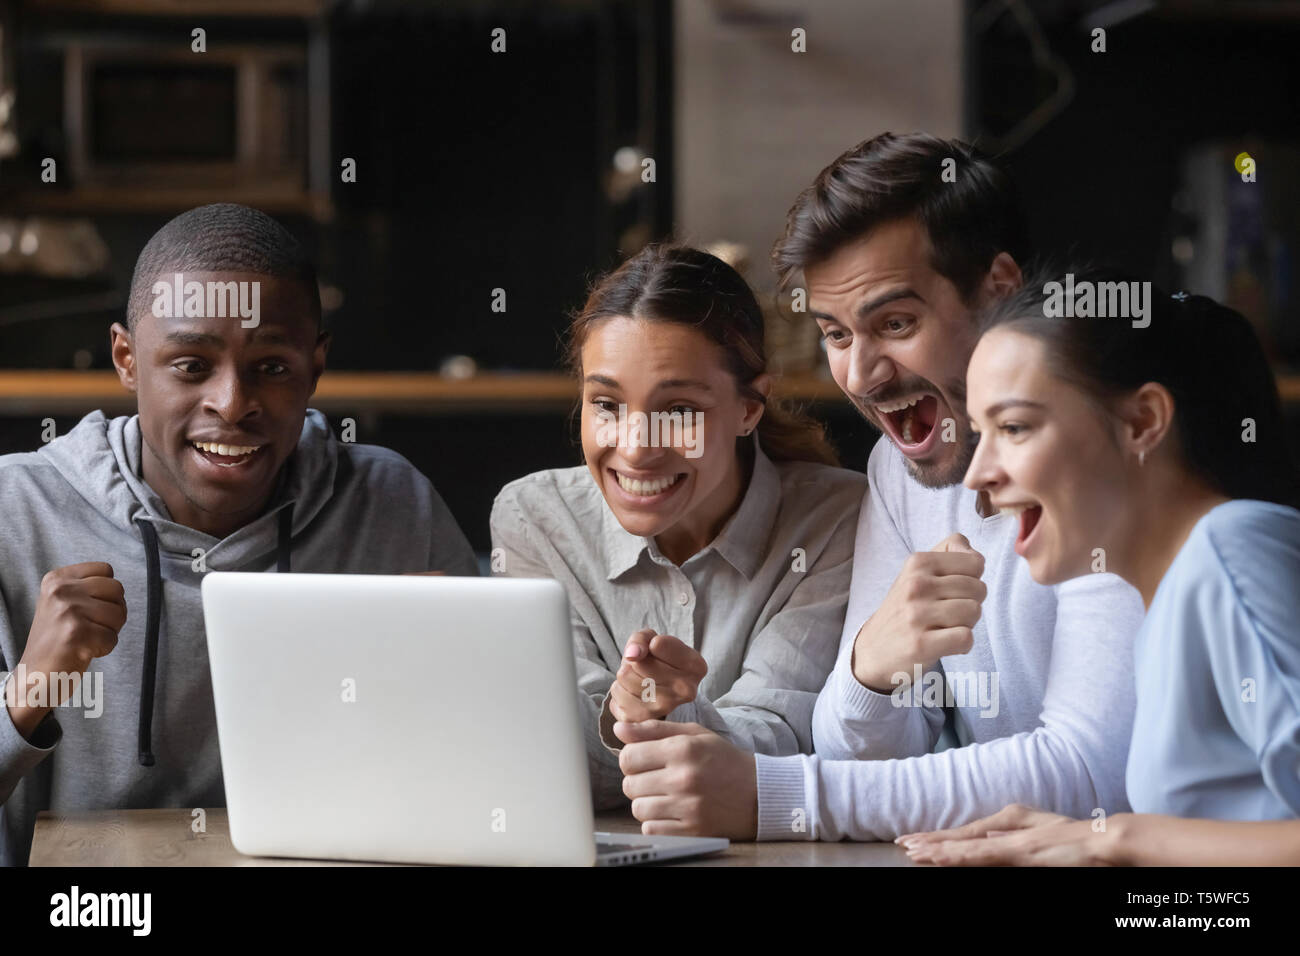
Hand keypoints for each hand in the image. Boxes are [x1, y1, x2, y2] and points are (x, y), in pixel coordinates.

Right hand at [6, 562, 125, 739]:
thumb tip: (118, 585)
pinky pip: (113, 638)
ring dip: (109, 631)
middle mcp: (60, 590)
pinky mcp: (76, 634)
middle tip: (90, 627)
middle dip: (113, 611)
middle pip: (117, 589)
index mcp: (56, 579)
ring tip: (84, 639)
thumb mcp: (62, 603)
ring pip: (119, 614)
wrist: (33, 677)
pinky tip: (82, 652)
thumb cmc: (56, 641)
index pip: (106, 569)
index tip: (88, 609)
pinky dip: (103, 649)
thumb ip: (86, 588)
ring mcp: (68, 611)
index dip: (107, 592)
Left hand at [608, 629, 706, 721]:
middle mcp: (686, 691)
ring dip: (625, 675)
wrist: (657, 693)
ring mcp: (665, 709)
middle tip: (645, 668)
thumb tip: (632, 655)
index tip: (657, 651)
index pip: (657, 645)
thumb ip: (643, 639)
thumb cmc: (657, 662)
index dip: (650, 644)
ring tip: (639, 680)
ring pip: (624, 677)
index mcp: (696, 667)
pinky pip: (616, 694)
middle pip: (638, 663)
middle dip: (634, 661)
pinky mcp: (643, 720)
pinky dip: (620, 691)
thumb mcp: (654, 640)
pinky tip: (634, 695)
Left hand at [616, 720, 756, 839]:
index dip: (630, 759)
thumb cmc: (724, 760)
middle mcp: (684, 778)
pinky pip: (650, 829)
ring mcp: (688, 807)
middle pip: (630, 784)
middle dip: (637, 781)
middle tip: (655, 779)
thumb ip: (655, 730)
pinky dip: (655, 823)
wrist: (759, 794)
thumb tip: (619, 729)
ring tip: (663, 796)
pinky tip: (670, 812)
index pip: (629, 756)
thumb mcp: (694, 735)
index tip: (641, 761)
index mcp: (683, 749)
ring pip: (638, 808)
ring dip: (645, 803)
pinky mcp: (692, 830)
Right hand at [851, 532, 985, 691]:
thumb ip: (949, 551)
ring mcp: (916, 614)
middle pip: (978, 588)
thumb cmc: (905, 608)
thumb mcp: (918, 571)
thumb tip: (974, 553)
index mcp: (918, 563)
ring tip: (945, 628)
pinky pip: (966, 638)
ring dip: (967, 624)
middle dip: (971, 603)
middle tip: (948, 613)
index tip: (953, 591)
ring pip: (974, 611)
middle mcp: (916, 585)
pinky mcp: (920, 644)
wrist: (873, 649)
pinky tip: (946, 644)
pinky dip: (963, 645)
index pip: (975, 562)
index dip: (973, 579)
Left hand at [898, 804, 1121, 865]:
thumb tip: (986, 838)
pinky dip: (958, 856)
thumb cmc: (1076, 841)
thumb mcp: (1036, 835)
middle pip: (961, 838)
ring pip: (965, 847)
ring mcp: (1011, 840)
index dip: (941, 839)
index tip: (917, 841)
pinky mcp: (1018, 852)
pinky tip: (940, 857)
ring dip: (938, 850)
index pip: (968, 834)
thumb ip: (1010, 837)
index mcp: (1010, 822)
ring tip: (913, 851)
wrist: (1104, 840)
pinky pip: (981, 855)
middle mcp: (1006, 826)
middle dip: (931, 843)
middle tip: (904, 845)